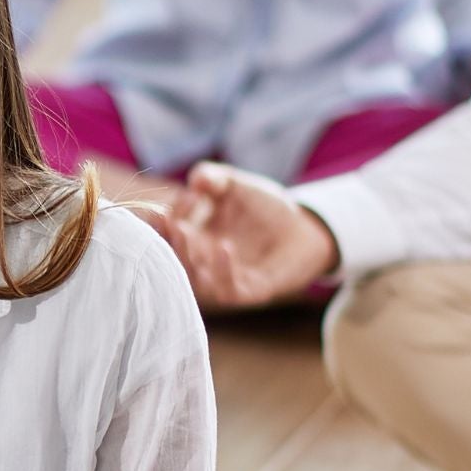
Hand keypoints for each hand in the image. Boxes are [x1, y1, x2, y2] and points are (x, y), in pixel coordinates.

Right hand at [144, 162, 340, 309]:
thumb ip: (215, 179)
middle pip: (174, 258)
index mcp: (195, 237)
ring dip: (185, 258)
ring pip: (195, 279)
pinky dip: (223, 271)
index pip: (168, 233)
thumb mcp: (236, 186)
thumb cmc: (266, 208)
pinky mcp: (251, 291)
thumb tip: (196, 180)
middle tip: (166, 220)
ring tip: (182, 232)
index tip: (175, 198)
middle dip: (166, 239)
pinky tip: (223, 247)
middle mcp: (205, 261)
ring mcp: (225, 278)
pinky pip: (229, 290)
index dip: (164, 218)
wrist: (307, 229)